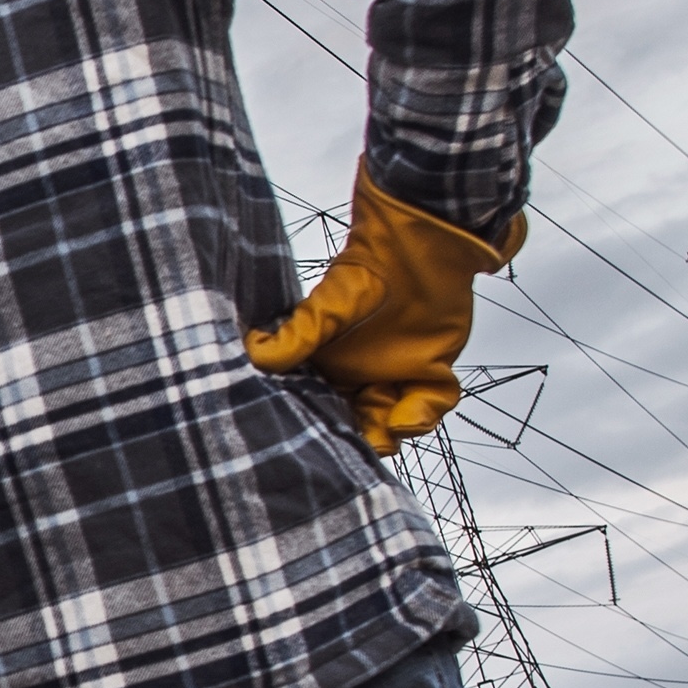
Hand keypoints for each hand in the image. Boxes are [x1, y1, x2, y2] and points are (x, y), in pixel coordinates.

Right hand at [249, 167, 524, 454]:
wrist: (422, 242)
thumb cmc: (370, 267)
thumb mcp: (330, 304)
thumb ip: (300, 334)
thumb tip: (255, 353)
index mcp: (329, 363)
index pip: (322, 405)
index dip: (321, 425)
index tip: (318, 440)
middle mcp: (361, 374)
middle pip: (357, 421)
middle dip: (358, 439)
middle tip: (356, 444)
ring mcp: (397, 373)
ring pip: (393, 419)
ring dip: (390, 432)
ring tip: (386, 432)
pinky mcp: (432, 368)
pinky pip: (431, 402)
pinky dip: (424, 414)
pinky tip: (411, 416)